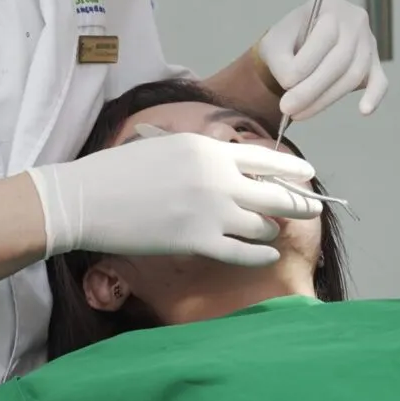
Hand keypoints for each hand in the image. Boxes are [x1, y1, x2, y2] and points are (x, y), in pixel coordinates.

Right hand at [26, 132, 320, 265]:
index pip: (264, 158)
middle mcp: (216, 177)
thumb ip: (200, 154)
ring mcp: (210, 211)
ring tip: (273, 230)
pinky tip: (268, 253)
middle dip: (298, 202)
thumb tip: (228, 162)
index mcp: (207, 149)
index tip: (308, 175)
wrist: (86, 200)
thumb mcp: (165, 146)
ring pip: (261, 224)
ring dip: (270, 228)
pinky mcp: (197, 242)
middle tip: (313, 208)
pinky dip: (260, 253)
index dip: (291, 169)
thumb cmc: (118, 171)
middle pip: (274, 192)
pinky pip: (243, 252)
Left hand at [257, 0, 388, 120]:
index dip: (305, 66)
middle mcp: (355, 19)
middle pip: (340, 60)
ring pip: (353, 75)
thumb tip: (293, 83)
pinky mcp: (375, 63)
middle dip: (312, 89)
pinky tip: (364, 110)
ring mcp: (368, 41)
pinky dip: (374, 97)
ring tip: (301, 113)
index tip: (285, 85)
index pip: (325, 38)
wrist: (297, 41)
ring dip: (327, 99)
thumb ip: (282, 61)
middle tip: (289, 108)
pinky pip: (380, 81)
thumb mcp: (274, 43)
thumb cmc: (287, 40)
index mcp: (330, 4)